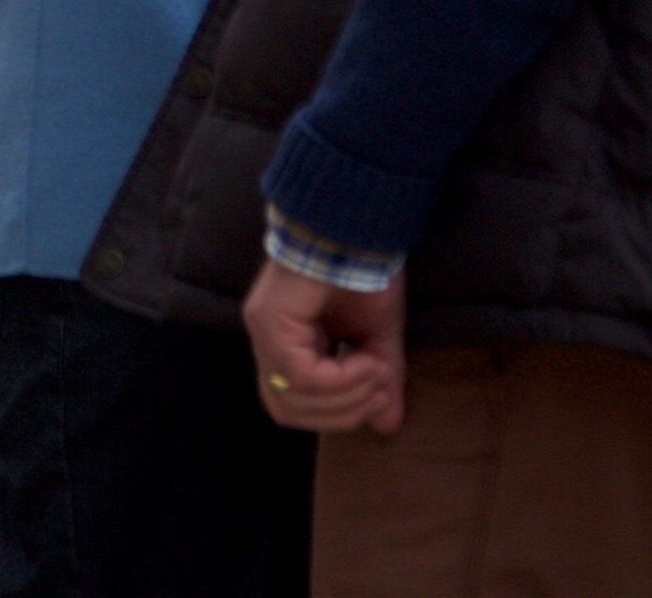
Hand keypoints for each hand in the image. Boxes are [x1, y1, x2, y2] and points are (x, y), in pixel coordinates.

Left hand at [242, 258, 405, 435]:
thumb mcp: (379, 336)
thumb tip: (387, 426)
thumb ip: (379, 380)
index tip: (382, 392)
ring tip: (377, 371)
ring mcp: (264, 329)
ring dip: (345, 396)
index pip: (295, 406)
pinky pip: (300, 375)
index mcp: (287, 345)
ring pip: (290, 399)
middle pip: (287, 411)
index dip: (339, 413)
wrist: (357, 225)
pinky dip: (339, 379)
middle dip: (341, 413)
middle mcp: (267, 340)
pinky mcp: (270, 319)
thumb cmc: (364, 270)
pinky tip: (365, 360)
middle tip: (381, 389)